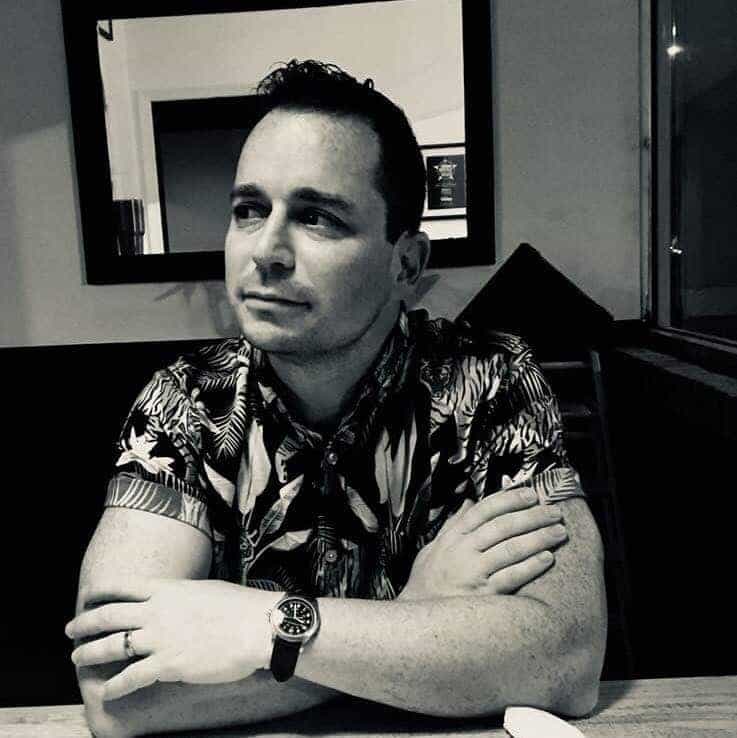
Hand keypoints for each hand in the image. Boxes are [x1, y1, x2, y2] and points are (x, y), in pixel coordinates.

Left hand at [65, 578, 281, 700]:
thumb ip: (184, 595)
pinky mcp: (167, 665)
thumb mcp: (206, 589)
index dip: (101, 592)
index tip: (88, 597)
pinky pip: (131, 677)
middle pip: (109, 615)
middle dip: (84, 624)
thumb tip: (178, 599)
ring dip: (90, 653)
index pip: (124, 586)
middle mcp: (157, 611)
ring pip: (112, 645)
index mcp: (168, 589)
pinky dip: (114, 686)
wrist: (256, 626)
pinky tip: (106, 692)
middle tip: (71, 631)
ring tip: (77, 659)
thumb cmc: (239, 606)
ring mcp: (160, 638)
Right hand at [398, 487, 567, 599]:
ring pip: (510, 548)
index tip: (531, 494)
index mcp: (453, 537)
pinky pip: (511, 577)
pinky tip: (547, 558)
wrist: (417, 621)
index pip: (484, 510)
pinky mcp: (483, 596)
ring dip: (538, 537)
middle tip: (555, 511)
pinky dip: (530, 566)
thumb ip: (453, 525)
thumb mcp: (432, 548)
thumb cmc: (427, 583)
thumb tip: (469, 502)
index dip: (509, 499)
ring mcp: (473, 573)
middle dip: (532, 516)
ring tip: (559, 532)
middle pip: (502, 526)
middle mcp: (463, 551)